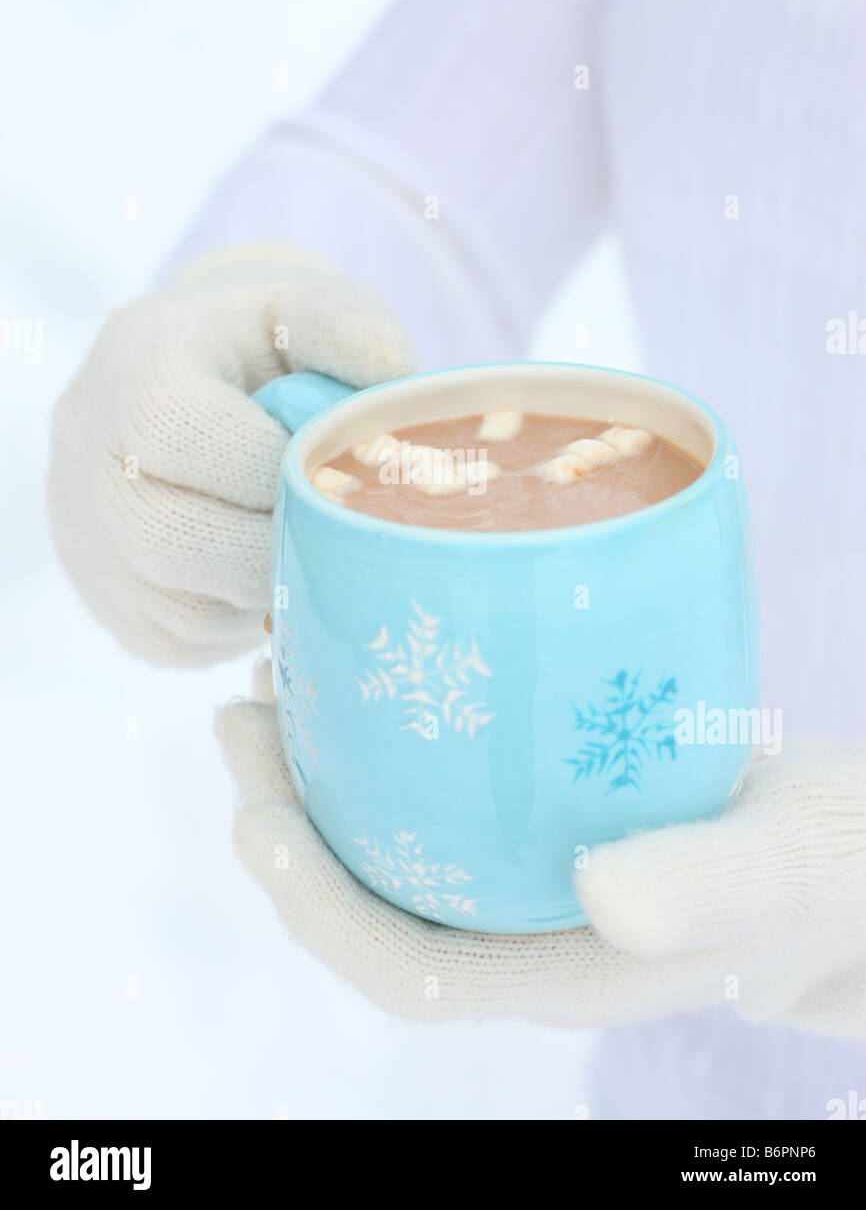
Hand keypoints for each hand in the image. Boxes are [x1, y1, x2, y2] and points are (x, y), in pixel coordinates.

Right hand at [48, 243, 413, 664]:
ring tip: (306, 551)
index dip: (273, 467)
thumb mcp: (304, 306)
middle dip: (271, 546)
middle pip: (168, 538)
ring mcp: (84, 533)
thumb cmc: (265, 346)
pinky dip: (242, 622)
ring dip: (262, 593)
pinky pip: (177, 639)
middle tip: (332, 533)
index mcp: (136, 366)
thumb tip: (391, 376)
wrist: (191, 381)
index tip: (330, 471)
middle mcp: (86, 452)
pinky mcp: (107, 599)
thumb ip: (348, 327)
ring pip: (178, 608)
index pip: (185, 435)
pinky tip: (269, 576)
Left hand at [216, 672, 865, 1035]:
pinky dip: (383, 745)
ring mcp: (525, 881)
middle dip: (287, 825)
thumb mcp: (772, 869)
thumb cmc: (813, 872)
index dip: (316, 909)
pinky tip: (376, 675)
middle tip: (242, 715)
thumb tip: (606, 896)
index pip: (409, 972)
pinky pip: (437, 799)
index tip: (258, 815)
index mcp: (559, 971)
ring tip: (277, 683)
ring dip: (320, 779)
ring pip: (393, 848)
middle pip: (373, 903)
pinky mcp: (539, 825)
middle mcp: (522, 933)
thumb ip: (702, 886)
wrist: (836, 864)